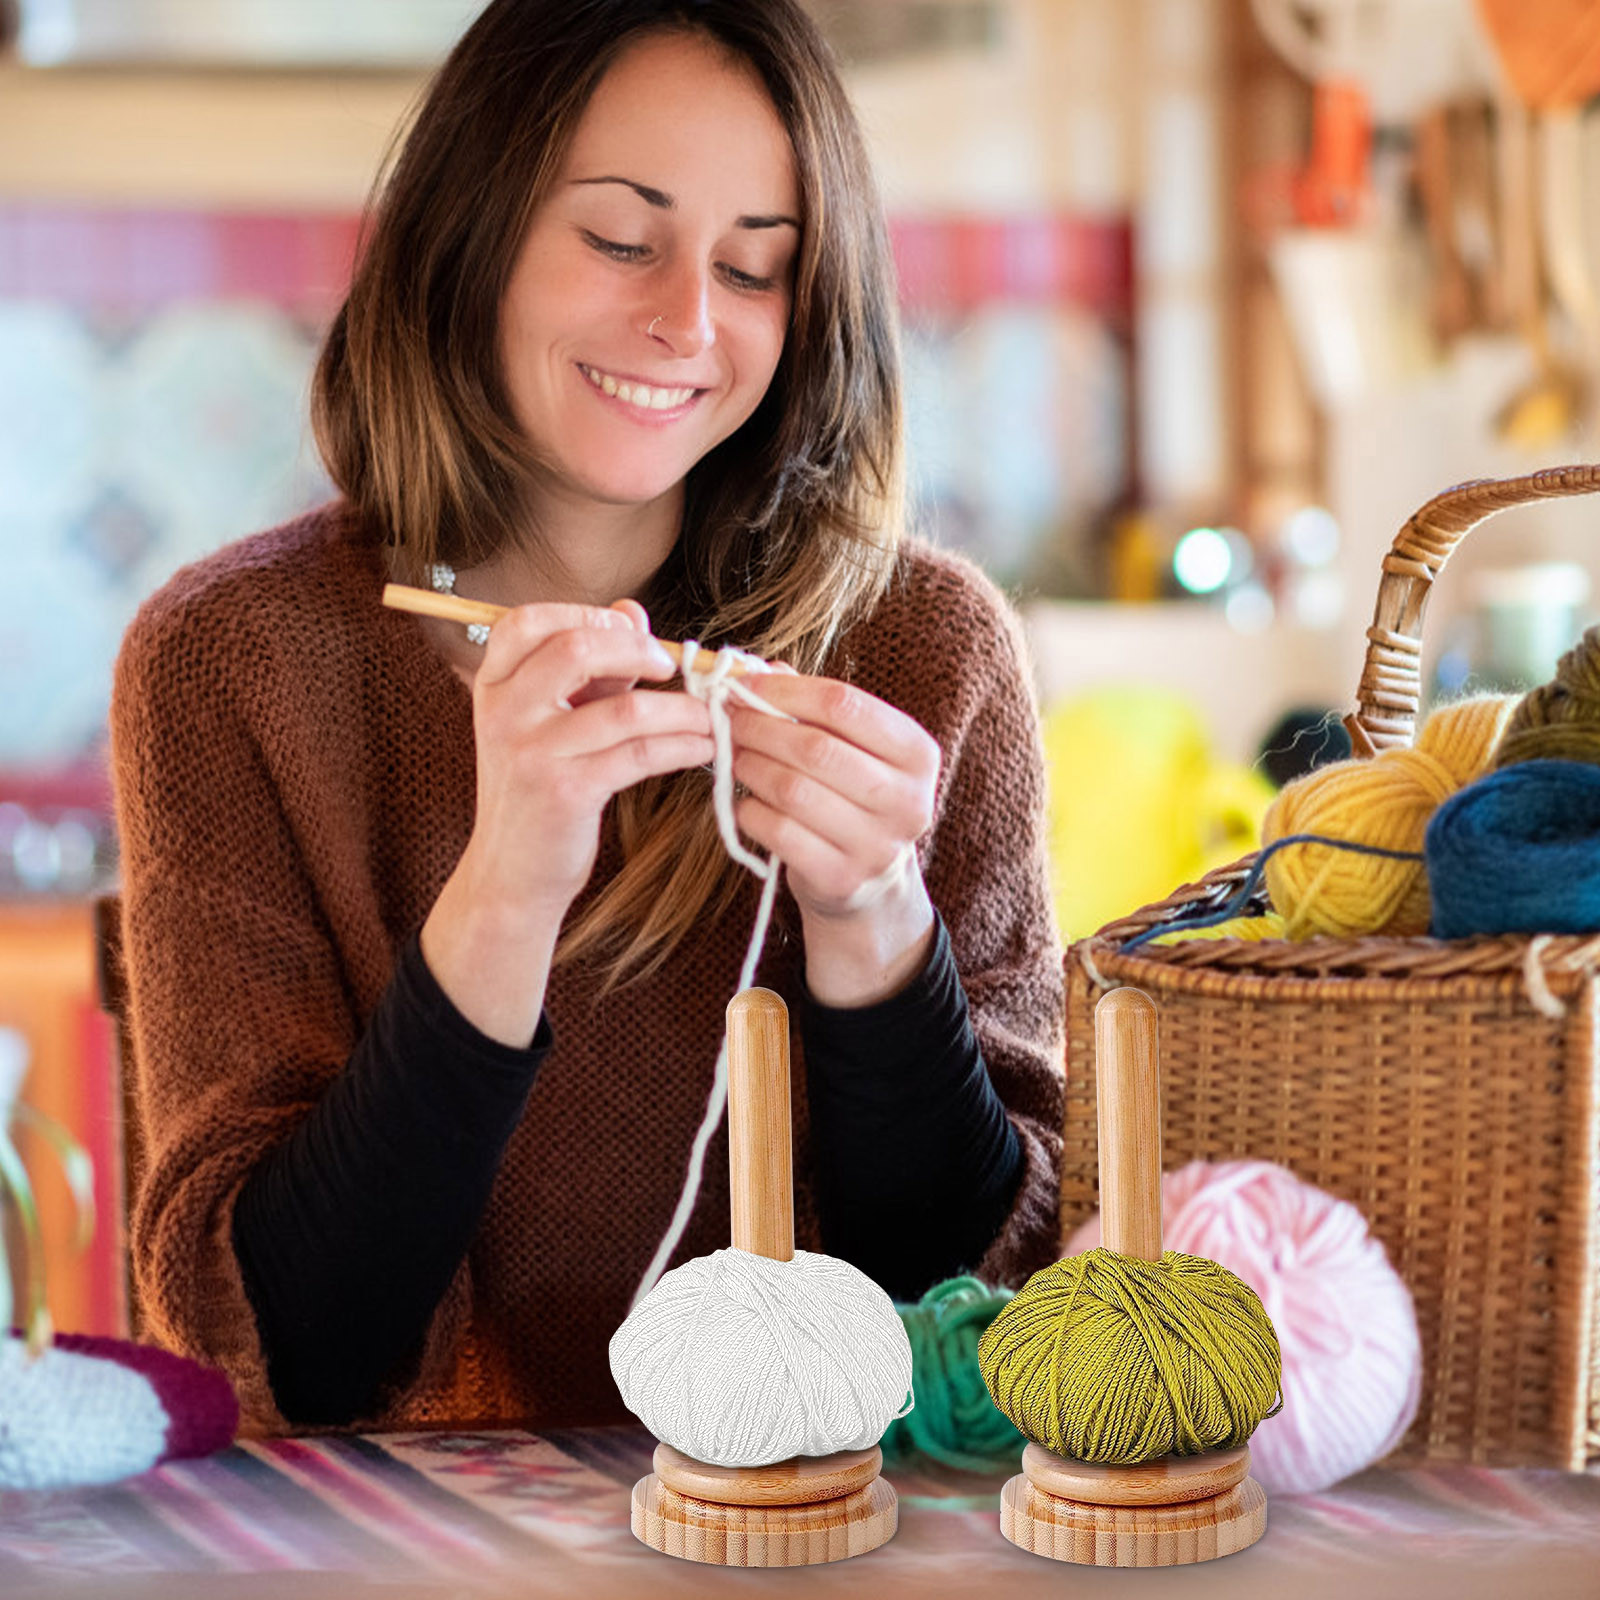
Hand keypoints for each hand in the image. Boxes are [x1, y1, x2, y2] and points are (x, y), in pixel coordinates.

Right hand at [422, 599, 713, 1043]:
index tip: (628, 632)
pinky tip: (704, 748)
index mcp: (494, 684)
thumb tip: (631, 611)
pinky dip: (682, 746)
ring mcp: (531, 753)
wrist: (510, 873)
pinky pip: (640, 755)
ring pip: (624, 709)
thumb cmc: (538, 787)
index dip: (586, 616)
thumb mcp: (551, 719)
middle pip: (575, 649)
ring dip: (681, 709)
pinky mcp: (566, 792)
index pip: (528, 621)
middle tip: (673, 666)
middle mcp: (504, 711)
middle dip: (638, 651)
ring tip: (710, 716)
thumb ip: (590, 666)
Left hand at [726, 670, 940, 1005]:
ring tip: (735, 756)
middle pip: (815, 748)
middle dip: (759, 728)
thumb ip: (811, 705)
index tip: (744, 685)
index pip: (844, 704)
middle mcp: (907, 800)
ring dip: (751, 766)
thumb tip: (759, 669)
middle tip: (728, 720)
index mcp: (917, 754)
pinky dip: (751, 810)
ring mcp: (876, 845)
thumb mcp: (849, 746)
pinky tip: (747, 801)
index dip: (784, 691)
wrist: (869, 881)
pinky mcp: (841, 878)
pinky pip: (778, 832)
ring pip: (792, 790)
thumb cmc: (852, 795)